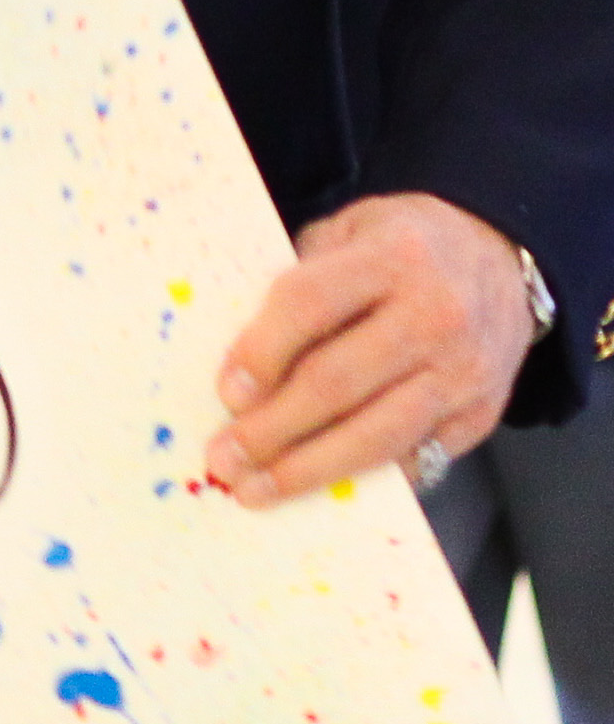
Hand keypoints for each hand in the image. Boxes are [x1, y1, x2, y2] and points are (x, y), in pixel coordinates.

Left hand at [205, 194, 532, 506]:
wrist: (500, 255)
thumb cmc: (399, 246)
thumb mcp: (346, 231)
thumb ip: (299, 284)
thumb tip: (239, 366)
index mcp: (393, 256)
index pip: (310, 305)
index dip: (261, 352)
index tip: (225, 393)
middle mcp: (436, 315)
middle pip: (338, 382)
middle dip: (272, 429)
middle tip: (224, 458)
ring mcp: (466, 370)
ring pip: (379, 434)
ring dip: (310, 469)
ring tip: (257, 489)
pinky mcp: (484, 414)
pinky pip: (418, 457)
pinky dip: (366, 480)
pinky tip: (322, 492)